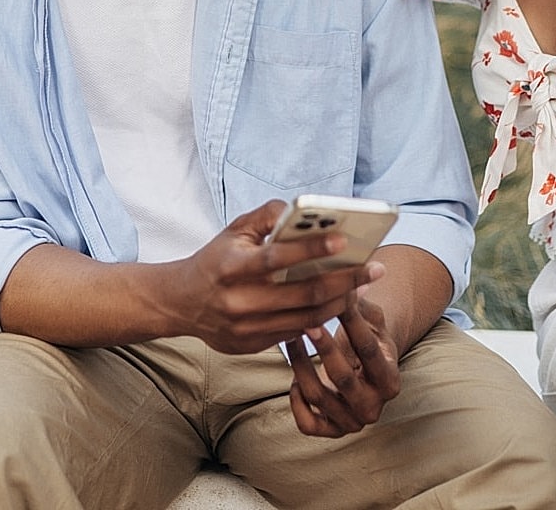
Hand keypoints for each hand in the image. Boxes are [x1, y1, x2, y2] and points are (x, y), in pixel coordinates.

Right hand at [175, 201, 382, 354]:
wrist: (180, 304)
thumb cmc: (215, 260)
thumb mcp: (234, 231)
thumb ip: (267, 216)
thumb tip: (301, 211)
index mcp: (231, 267)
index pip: (277, 257)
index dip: (311, 249)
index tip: (344, 241)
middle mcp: (239, 301)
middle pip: (303, 294)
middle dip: (345, 280)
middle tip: (374, 268)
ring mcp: (246, 328)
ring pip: (307, 318)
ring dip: (341, 301)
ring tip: (364, 285)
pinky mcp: (253, 346)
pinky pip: (297, 334)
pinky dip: (323, 318)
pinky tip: (341, 302)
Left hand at [283, 293, 401, 436]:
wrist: (364, 375)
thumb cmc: (368, 340)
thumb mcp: (373, 322)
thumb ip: (362, 305)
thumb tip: (351, 283)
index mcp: (390, 381)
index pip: (369, 350)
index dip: (352, 323)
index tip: (336, 300)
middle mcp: (374, 407)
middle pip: (343, 377)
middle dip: (323, 347)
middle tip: (308, 321)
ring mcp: (351, 422)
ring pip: (318, 396)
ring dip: (300, 365)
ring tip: (291, 338)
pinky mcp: (330, 431)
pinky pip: (306, 422)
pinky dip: (296, 400)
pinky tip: (294, 378)